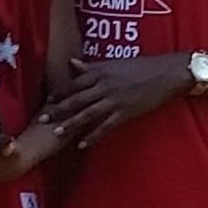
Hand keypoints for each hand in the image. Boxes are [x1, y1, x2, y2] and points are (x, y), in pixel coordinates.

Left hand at [45, 55, 188, 148]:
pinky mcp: (124, 112)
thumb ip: (91, 66)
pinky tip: (82, 144)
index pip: (74, 84)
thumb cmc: (141, 66)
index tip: (47, 100)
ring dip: (71, 124)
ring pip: (87, 114)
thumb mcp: (114, 63)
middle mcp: (103, 86)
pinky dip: (93, 136)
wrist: (165, 74)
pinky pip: (105, 126)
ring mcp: (113, 100)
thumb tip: (71, 62)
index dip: (60, 93)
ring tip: (57, 134)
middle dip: (58, 110)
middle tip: (42, 119)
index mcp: (100, 72)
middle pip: (76, 100)